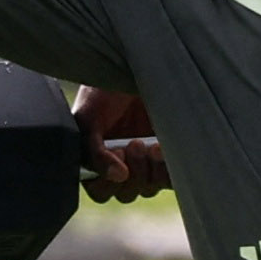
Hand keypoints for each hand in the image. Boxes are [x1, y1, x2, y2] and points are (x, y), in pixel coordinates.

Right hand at [73, 88, 170, 203]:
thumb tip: (117, 176)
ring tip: (151, 145)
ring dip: (149, 171)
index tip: (114, 155)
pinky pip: (172, 179)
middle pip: (126, 193)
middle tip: (134, 144)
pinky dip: (168, 169)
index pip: (100, 191)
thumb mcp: (88, 118)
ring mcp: (147, 162)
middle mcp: (123, 165)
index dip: (106, 182)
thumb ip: (92, 152)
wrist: (135, 66)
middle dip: (131, 173)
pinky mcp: (170, 156)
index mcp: (97, 160)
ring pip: (149, 188)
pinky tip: (162, 148)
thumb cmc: (104, 90)